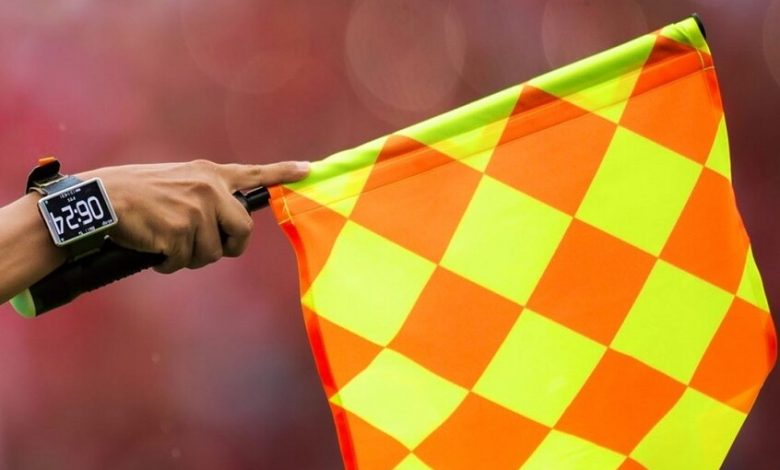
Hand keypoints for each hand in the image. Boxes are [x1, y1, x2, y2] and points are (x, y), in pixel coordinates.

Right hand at [79, 159, 308, 272]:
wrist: (101, 198)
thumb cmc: (135, 193)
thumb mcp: (177, 181)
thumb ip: (205, 195)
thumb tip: (225, 224)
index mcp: (209, 175)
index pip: (254, 174)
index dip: (283, 173)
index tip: (309, 170)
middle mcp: (209, 189)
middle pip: (242, 231)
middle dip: (227, 247)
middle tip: (202, 247)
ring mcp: (196, 210)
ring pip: (212, 253)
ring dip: (190, 257)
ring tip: (165, 241)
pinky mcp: (180, 231)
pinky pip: (183, 262)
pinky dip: (168, 264)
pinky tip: (152, 248)